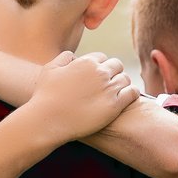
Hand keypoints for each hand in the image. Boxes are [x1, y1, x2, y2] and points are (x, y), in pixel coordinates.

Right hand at [23, 52, 137, 142]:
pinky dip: (131, 93)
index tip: (95, 77)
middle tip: (107, 85)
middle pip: (117, 65)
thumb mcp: (50, 69)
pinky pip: (133, 93)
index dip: (99, 66)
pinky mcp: (115, 106)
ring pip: (126, 79)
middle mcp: (100, 73)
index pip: (102, 58)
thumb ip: (64, 57)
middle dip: (112, 73)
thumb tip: (76, 57)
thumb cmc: (45, 96)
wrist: (48, 120)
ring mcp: (108, 89)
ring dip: (122, 83)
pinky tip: (125, 98)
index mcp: (86, 62)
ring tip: (116, 93)